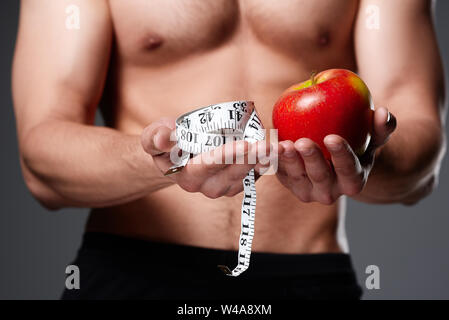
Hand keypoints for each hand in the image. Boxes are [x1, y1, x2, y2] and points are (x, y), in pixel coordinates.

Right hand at [141, 118, 269, 198]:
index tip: (243, 144)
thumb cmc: (165, 143)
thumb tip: (166, 138)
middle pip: (232, 174)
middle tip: (268, 144)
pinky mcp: (237, 182)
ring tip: (275, 147)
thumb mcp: (151, 138)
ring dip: (262, 162)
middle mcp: (207, 187)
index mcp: (187, 177)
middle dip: (251, 159)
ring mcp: (224, 187)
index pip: (208, 166)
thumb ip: (156, 138)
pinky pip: (254, 175)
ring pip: (246, 176)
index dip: (226, 155)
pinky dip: (265, 164)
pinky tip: (276, 152)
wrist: (176, 153)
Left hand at [275, 107, 396, 203]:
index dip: (341, 156)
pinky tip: (267, 145)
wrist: (333, 156)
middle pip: (320, 177)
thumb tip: (383, 113)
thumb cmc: (358, 142)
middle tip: (303, 142)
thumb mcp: (373, 136)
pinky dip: (272, 160)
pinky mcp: (288, 182)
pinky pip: (279, 172)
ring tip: (283, 144)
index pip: (349, 171)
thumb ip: (382, 126)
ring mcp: (307, 189)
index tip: (332, 138)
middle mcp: (330, 191)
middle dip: (311, 160)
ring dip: (288, 162)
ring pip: (296, 178)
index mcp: (353, 181)